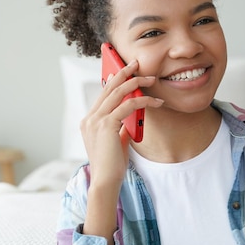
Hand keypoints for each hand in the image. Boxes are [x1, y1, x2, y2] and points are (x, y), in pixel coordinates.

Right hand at [80, 60, 162, 186]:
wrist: (105, 181)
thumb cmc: (111, 165)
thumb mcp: (115, 142)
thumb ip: (120, 128)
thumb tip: (131, 118)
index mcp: (89, 121)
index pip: (103, 95)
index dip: (114, 80)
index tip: (124, 71)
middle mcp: (89, 118)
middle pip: (108, 88)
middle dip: (124, 73)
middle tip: (137, 64)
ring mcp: (96, 121)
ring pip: (118, 92)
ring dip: (136, 83)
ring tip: (150, 79)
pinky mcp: (106, 125)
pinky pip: (128, 106)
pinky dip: (143, 101)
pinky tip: (155, 101)